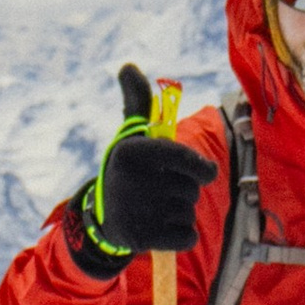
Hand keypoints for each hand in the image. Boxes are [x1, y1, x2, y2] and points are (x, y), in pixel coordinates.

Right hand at [82, 63, 219, 259]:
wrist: (103, 217)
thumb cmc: (128, 170)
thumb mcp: (131, 135)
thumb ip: (137, 101)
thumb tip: (128, 66)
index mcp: (134, 152)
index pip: (189, 161)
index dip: (201, 169)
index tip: (200, 172)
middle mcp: (133, 180)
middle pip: (193, 189)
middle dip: (184, 190)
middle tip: (158, 191)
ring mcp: (138, 211)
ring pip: (189, 212)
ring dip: (180, 212)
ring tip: (154, 209)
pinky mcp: (143, 238)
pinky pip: (187, 236)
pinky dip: (181, 235)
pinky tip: (161, 229)